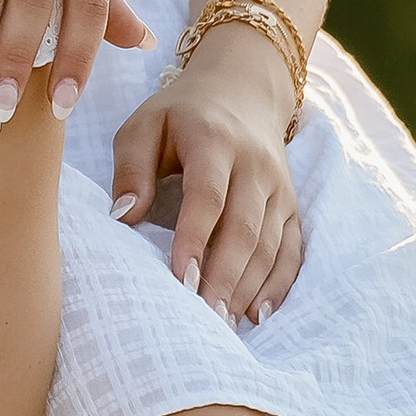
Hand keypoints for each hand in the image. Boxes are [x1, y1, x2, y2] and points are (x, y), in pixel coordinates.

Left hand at [110, 40, 303, 322]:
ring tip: (222, 325)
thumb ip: (130, 167)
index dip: (195, 238)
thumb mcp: (144, 125)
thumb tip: (123, 216)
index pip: (208, 195)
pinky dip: (277, 284)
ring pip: (270, 245)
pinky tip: (256, 315)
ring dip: (247, 288)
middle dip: (223, 277)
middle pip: (244, 228)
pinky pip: (292, 250)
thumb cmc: (180, 115)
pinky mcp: (291, 205)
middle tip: (203, 319)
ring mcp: (279, 187)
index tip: (180, 278)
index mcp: (214, 140)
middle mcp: (255, 164)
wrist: (243, 90)